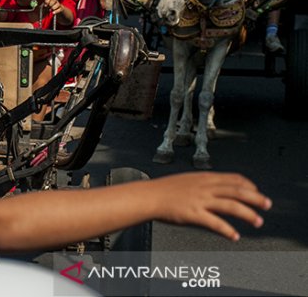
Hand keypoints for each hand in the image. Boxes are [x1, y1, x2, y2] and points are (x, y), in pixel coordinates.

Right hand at [152, 172, 270, 240]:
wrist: (148, 196)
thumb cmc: (163, 190)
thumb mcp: (186, 180)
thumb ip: (202, 184)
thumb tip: (215, 188)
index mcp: (203, 178)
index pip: (233, 178)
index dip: (248, 185)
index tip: (256, 191)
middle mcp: (204, 187)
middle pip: (237, 191)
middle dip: (255, 198)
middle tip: (267, 204)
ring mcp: (199, 200)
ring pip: (231, 206)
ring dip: (247, 214)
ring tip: (258, 222)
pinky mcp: (193, 214)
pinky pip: (215, 223)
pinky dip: (227, 230)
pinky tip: (234, 236)